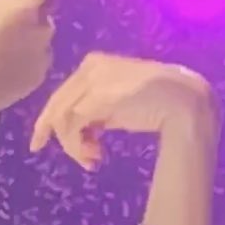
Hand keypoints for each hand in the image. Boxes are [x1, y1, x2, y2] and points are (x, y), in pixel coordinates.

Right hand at [0, 0, 53, 126]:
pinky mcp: (39, 79)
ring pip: (40, 44)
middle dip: (28, 22)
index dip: (24, 0)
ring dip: (27, 45)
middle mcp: (42, 30)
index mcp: (26, 7)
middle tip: (3, 31)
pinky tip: (5, 71)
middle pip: (42, 20)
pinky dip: (26, 65)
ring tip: (2, 54)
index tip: (10, 7)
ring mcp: (43, 56)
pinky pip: (36, 65)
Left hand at [29, 54, 216, 169]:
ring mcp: (91, 81)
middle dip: (57, 136)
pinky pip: (71, 125)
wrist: (183, 101)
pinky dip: (77, 147)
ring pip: (62, 117)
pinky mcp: (96, 98)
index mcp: (94, 64)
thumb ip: (99, 113)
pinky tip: (96, 157)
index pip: (63, 94)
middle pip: (56, 105)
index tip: (41, 142)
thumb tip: (83, 132)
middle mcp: (88, 68)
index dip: (50, 120)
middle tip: (62, 156)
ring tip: (94, 160)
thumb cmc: (158, 104)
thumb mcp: (120, 106)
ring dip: (73, 146)